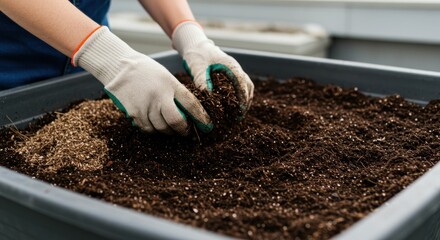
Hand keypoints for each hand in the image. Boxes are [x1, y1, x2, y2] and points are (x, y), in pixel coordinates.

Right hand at [72, 26, 211, 134]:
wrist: (120, 67)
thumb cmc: (148, 72)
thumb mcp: (167, 78)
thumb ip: (178, 94)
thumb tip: (191, 114)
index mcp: (170, 85)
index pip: (191, 105)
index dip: (201, 118)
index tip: (207, 127)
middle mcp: (159, 96)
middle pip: (176, 121)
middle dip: (184, 130)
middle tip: (186, 131)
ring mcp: (145, 105)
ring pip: (162, 128)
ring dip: (169, 131)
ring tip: (170, 127)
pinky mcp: (134, 113)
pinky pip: (148, 129)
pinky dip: (154, 129)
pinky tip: (155, 123)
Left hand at [172, 21, 253, 113]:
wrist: (196, 46)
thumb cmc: (196, 55)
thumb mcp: (197, 68)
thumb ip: (202, 81)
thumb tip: (208, 98)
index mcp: (230, 65)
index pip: (242, 82)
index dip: (242, 97)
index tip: (240, 110)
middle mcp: (236, 68)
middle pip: (248, 87)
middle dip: (245, 102)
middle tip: (238, 117)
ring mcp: (235, 72)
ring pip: (247, 88)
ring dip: (245, 101)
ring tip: (238, 115)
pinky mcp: (231, 76)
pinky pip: (241, 87)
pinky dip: (240, 98)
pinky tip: (233, 108)